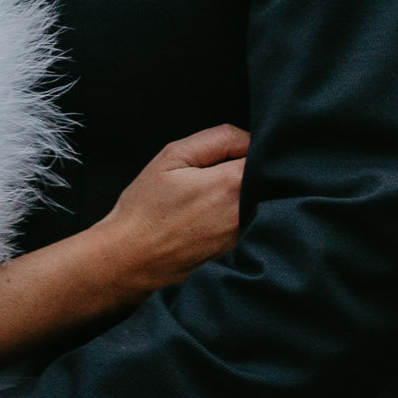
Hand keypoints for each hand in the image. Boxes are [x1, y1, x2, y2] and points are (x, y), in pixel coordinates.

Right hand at [101, 123, 249, 299]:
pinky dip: (239, 218)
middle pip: (268, 181)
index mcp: (230, 184)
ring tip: (211, 198)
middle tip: (218, 174)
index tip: (230, 153)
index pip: (264, 155)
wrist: (130, 259)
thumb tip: (249, 139)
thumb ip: (218, 139)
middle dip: (250, 171)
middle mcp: (244, 214)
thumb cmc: (145, 208)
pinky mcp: (237, 255)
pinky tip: (211, 219)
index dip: (250, 149)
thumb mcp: (172, 156)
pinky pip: (251, 227)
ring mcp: (243, 239)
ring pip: (261, 204)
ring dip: (246, 195)